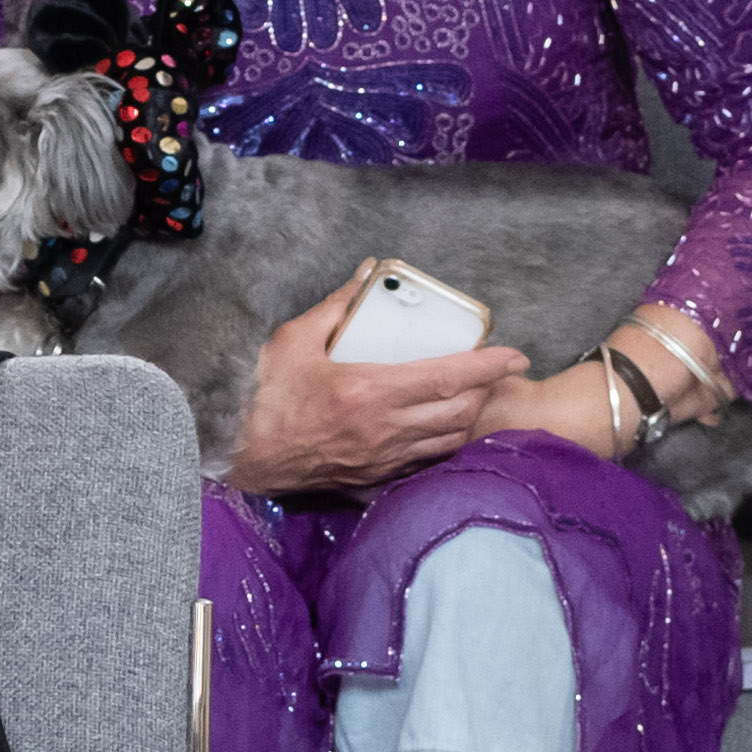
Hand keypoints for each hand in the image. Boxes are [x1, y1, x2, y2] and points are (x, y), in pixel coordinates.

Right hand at [221, 265, 536, 496]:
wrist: (236, 451)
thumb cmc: (261, 394)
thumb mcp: (296, 338)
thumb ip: (339, 305)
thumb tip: (368, 273)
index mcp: (369, 391)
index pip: (448, 378)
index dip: (488, 366)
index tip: (515, 355)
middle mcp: (383, 430)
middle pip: (458, 414)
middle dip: (486, 392)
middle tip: (494, 371)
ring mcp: (380, 460)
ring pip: (447, 442)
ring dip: (469, 420)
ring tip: (474, 397)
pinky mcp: (371, 478)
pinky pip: (424, 464)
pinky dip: (443, 446)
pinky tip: (442, 431)